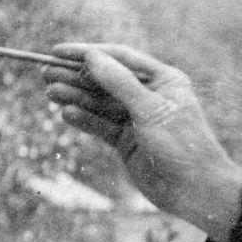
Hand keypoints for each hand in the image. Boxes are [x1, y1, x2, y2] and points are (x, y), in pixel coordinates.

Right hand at [44, 43, 241, 241]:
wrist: (196, 190)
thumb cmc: (183, 146)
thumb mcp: (150, 110)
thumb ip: (120, 83)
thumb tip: (92, 56)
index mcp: (164, 80)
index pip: (120, 58)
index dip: (89, 53)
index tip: (58, 51)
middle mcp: (150, 96)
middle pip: (106, 80)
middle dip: (76, 76)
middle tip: (45, 72)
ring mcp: (137, 119)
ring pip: (100, 103)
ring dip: (76, 97)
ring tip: (50, 93)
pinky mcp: (127, 142)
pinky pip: (101, 126)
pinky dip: (84, 120)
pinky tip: (66, 114)